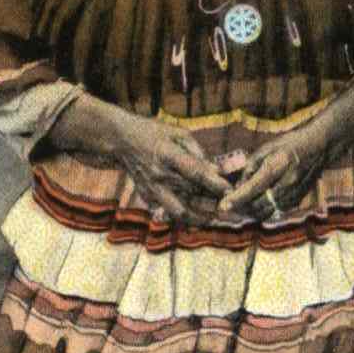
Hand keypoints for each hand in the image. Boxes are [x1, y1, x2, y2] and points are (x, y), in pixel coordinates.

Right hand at [50, 98, 231, 223]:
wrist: (122, 142)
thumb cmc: (154, 133)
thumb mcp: (179, 134)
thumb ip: (199, 153)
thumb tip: (218, 170)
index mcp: (168, 155)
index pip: (195, 172)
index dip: (214, 183)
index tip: (230, 189)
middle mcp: (160, 175)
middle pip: (191, 196)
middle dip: (213, 206)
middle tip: (231, 211)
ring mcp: (152, 189)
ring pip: (180, 212)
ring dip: (200, 218)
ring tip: (217, 219)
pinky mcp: (148, 198)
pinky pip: (170, 212)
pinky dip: (185, 217)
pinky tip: (200, 216)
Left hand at [216, 118, 330, 221]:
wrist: (319, 147)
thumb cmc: (290, 144)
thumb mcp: (266, 149)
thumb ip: (250, 168)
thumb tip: (237, 188)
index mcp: (279, 164)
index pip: (254, 187)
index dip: (237, 198)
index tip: (222, 206)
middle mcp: (288, 181)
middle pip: (259, 204)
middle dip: (242, 208)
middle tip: (229, 205)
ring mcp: (295, 193)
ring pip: (267, 211)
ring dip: (251, 211)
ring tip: (241, 204)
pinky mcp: (298, 200)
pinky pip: (276, 211)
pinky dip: (263, 210)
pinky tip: (257, 202)